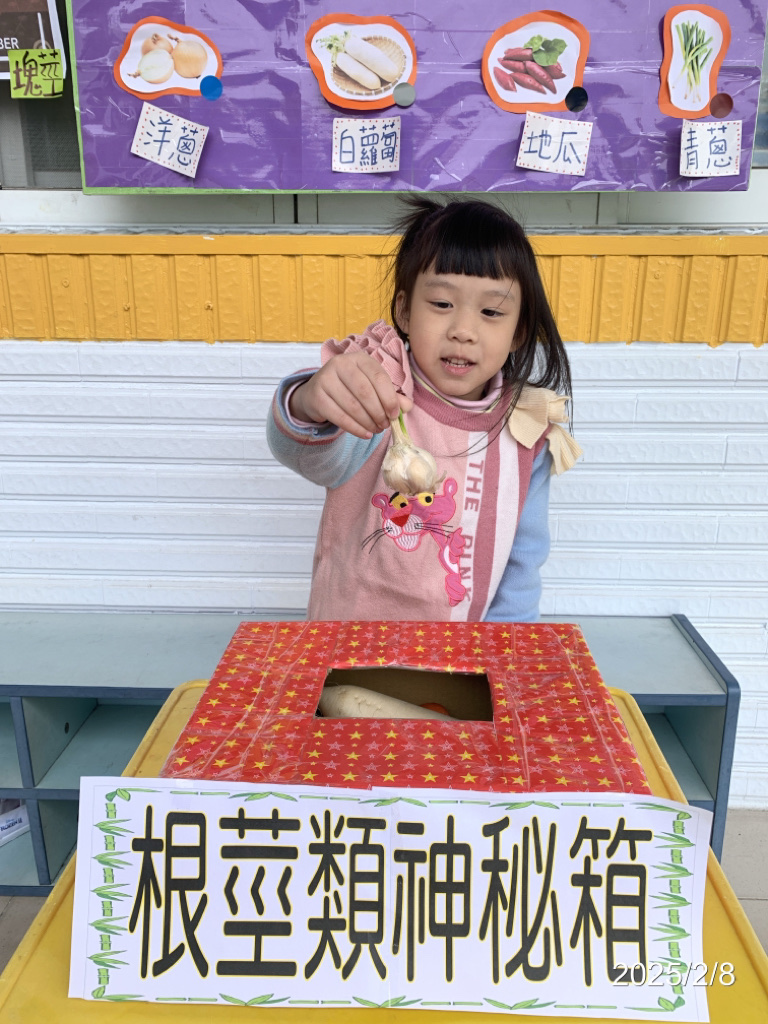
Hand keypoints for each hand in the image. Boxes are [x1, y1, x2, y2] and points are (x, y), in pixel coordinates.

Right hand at [289, 351, 412, 438]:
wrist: (317, 393)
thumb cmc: (350, 389)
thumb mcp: (371, 387)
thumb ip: (391, 395)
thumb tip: (408, 407)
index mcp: (359, 358)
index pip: (379, 377)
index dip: (389, 398)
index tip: (394, 415)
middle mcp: (340, 364)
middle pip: (365, 392)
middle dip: (378, 412)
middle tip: (384, 425)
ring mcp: (326, 379)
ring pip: (352, 406)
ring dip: (368, 422)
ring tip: (376, 430)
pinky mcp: (316, 396)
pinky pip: (339, 417)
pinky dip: (355, 429)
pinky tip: (365, 434)